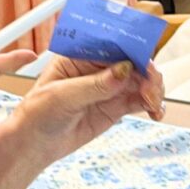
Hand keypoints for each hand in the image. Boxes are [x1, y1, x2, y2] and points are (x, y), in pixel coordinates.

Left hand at [8, 56, 164, 166]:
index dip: (132, 47)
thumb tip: (123, 70)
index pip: (111, 44)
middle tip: (152, 87)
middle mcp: (96, 67)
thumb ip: (94, 85)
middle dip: (147, 71)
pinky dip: (152, 103)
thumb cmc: (36, 114)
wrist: (34, 144)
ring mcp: (108, 87)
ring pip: (140, 80)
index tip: (146, 57)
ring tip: (153, 103)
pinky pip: (140, 100)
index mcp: (78, 55)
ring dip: (153, 88)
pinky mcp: (114, 106)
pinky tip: (155, 111)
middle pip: (132, 61)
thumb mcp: (61, 96)